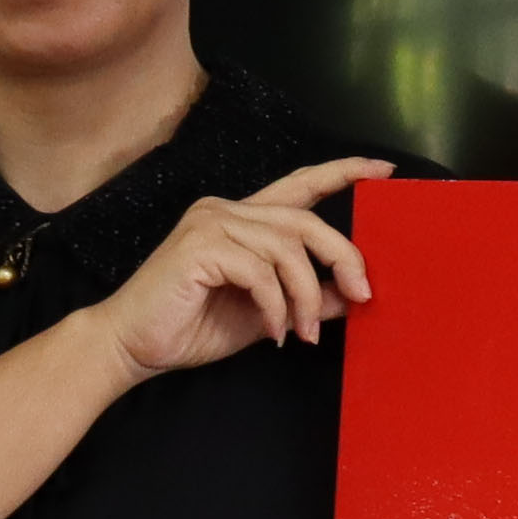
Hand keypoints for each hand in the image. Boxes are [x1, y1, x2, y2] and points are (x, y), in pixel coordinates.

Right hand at [96, 156, 388, 377]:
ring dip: (305, 297)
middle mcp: (226, 211)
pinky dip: (275, 306)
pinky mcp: (199, 246)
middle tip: (362, 295)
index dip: (343, 174)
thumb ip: (309, 298)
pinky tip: (273, 332)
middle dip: (343, 257)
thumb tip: (355, 293)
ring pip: (287, 249)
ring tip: (302, 332)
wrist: (133, 347)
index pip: (300, 185)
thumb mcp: (268, 313)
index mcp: (243, 220)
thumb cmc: (192, 327)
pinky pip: (260, 272)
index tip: (383, 172)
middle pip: (306, 220)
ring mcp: (211, 223)